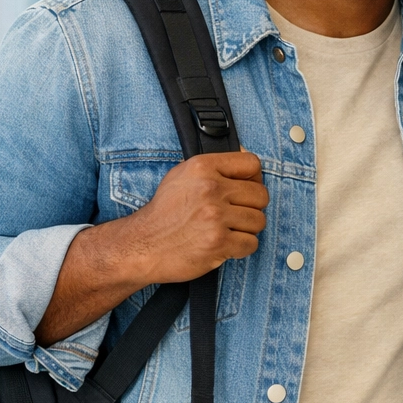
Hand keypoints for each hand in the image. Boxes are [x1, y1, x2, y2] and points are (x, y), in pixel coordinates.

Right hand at [125, 151, 267, 284]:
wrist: (142, 245)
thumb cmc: (164, 212)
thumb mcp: (182, 175)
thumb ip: (214, 166)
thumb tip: (244, 154)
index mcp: (202, 167)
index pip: (252, 164)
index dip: (254, 178)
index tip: (246, 188)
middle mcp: (210, 189)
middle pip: (261, 195)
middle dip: (252, 207)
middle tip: (235, 214)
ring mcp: (215, 217)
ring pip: (259, 221)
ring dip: (247, 229)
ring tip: (228, 230)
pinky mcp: (218, 243)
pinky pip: (251, 244)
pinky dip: (241, 247)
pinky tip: (225, 244)